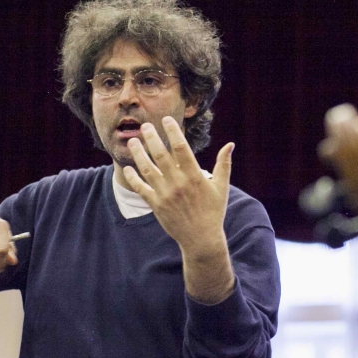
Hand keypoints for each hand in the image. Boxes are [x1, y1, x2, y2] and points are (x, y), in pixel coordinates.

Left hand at [122, 116, 233, 256]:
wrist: (201, 238)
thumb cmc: (213, 211)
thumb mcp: (221, 187)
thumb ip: (223, 164)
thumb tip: (230, 144)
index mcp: (194, 176)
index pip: (181, 147)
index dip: (172, 131)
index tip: (166, 119)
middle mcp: (178, 183)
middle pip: (160, 154)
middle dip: (151, 137)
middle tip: (145, 126)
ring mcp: (165, 194)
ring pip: (147, 169)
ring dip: (138, 153)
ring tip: (132, 141)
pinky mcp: (156, 205)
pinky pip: (141, 188)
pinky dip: (133, 177)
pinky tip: (128, 168)